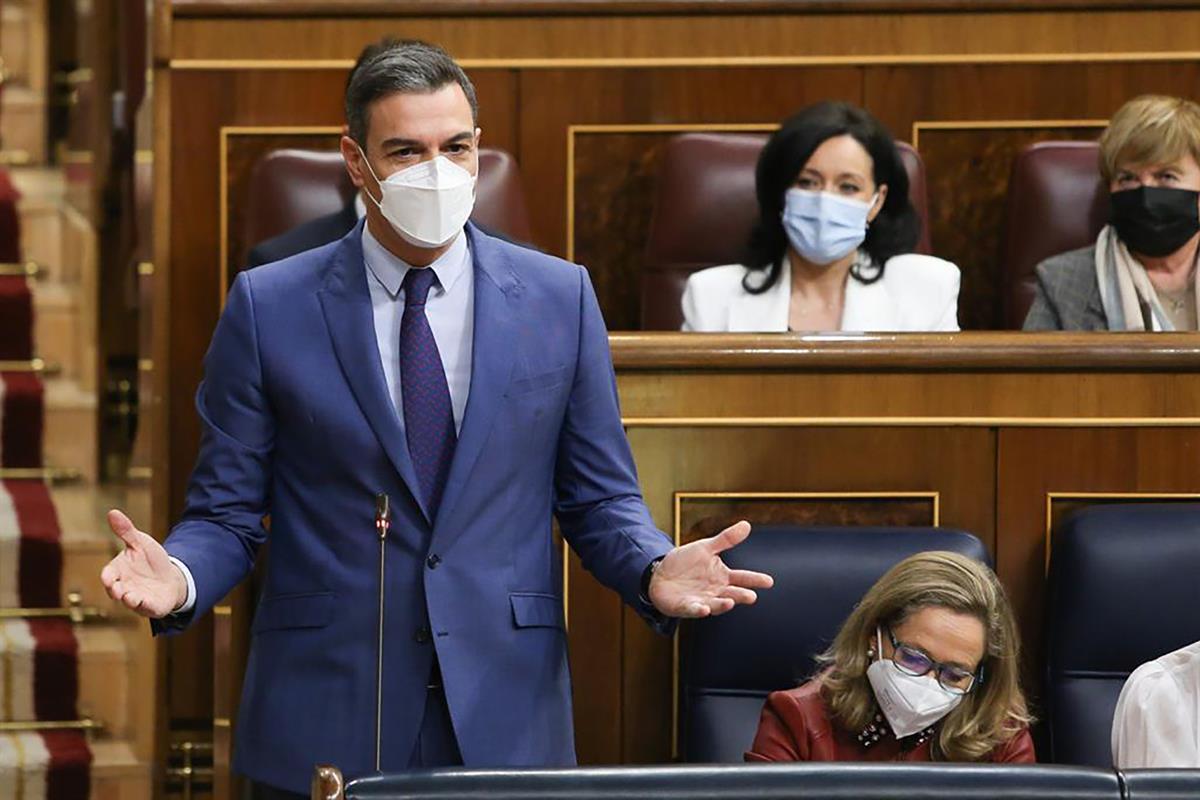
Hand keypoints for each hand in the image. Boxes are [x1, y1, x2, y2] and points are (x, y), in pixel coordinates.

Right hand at [99, 509, 187, 617]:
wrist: (171, 577)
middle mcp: (124, 586)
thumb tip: (112, 512)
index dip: (108, 577)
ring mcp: (136, 598)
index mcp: (119, 571)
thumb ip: (126, 531)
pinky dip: (145, 605)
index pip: (109, 575)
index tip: (108, 577)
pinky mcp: (150, 606)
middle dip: (114, 590)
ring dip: (129, 599)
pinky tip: (145, 601)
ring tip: (130, 597)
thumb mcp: (140, 542)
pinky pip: (146, 608)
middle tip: (116, 589)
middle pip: (115, 590)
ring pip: (130, 601)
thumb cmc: (151, 560)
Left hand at [648, 520, 773, 617]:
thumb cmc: (686, 563)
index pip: (742, 578)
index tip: (769, 581)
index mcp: (722, 576)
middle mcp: (715, 591)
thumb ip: (726, 539)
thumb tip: (746, 525)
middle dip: (741, 596)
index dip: (755, 580)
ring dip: (723, 604)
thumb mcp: (706, 548)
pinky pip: (693, 609)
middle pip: (732, 594)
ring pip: (715, 604)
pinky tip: (704, 609)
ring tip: (730, 602)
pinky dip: (699, 610)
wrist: (660, 574)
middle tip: (751, 596)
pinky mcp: (686, 606)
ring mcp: (702, 600)